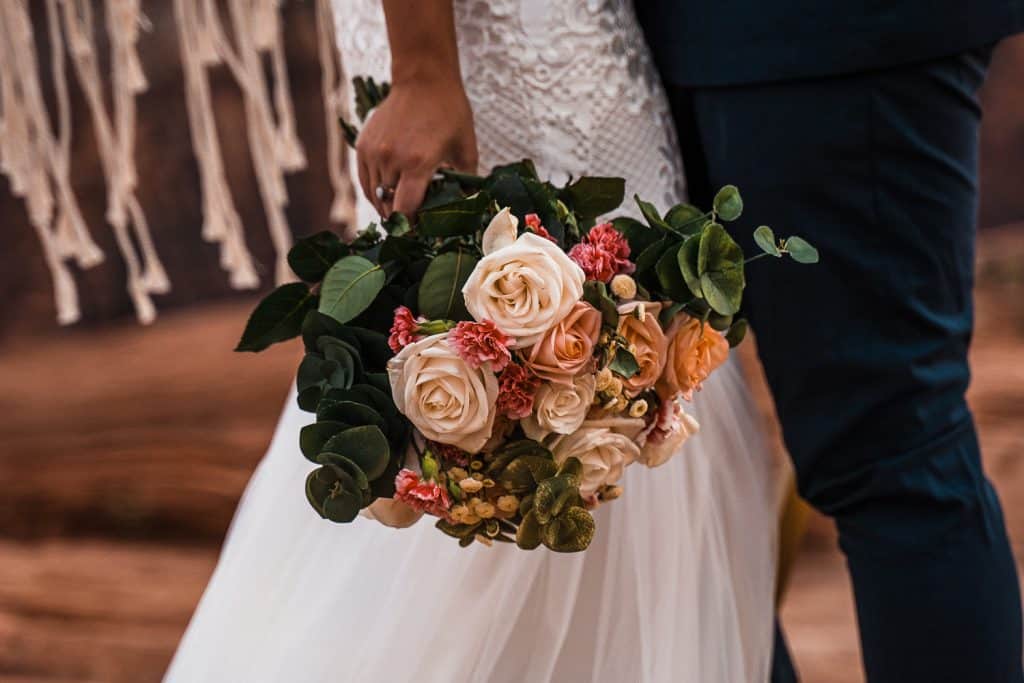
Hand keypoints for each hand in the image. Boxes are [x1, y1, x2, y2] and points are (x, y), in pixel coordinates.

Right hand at [356, 75, 477, 216]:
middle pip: (388, 205)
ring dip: (385, 206)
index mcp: (418, 163)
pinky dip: (374, 191)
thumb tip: (466, 208)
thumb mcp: (466, 149)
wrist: (423, 78)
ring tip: (398, 212)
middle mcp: (391, 159)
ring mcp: (374, 151)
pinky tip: (386, 195)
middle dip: (400, 218)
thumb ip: (466, 182)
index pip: (405, 210)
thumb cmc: (450, 113)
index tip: (420, 232)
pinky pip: (364, 179)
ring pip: (374, 194)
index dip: (411, 226)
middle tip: (412, 226)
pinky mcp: (363, 144)